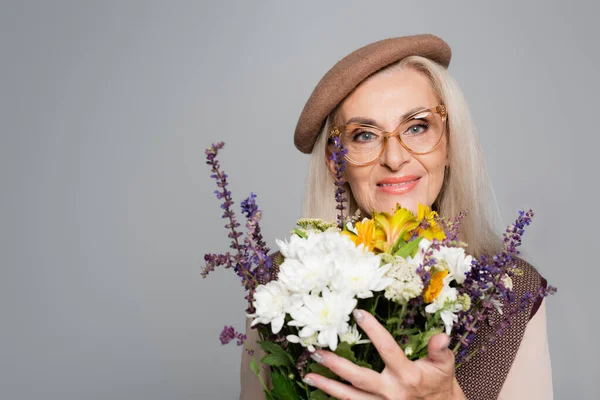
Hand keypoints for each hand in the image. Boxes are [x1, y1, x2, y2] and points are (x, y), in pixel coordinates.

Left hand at [302, 309, 465, 399]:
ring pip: (350, 398)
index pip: (387, 349)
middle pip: (359, 378)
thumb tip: (441, 336)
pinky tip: (321, 388)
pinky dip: (336, 398)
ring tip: (310, 374)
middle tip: (318, 352)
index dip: (373, 330)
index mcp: (407, 375)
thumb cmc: (439, 382)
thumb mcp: (444, 365)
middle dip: (337, 366)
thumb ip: (440, 350)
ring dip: (328, 387)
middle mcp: (392, 392)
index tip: (357, 313)